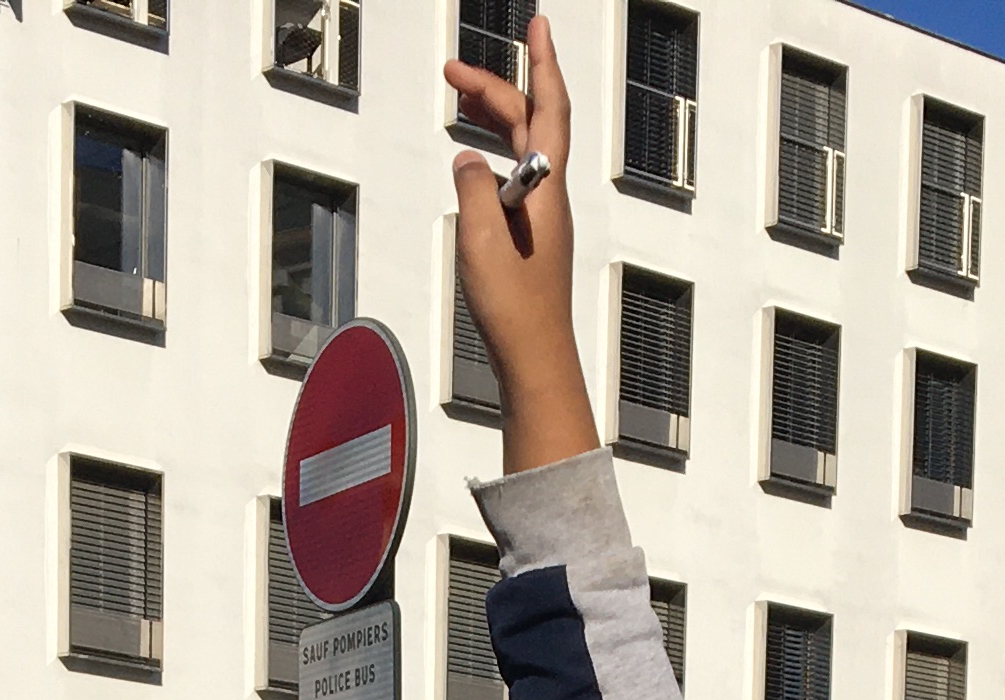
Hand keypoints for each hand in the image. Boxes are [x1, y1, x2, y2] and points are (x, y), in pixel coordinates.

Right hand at [445, 16, 591, 470]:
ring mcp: (543, 217)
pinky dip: (492, 157)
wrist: (537, 361)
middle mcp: (550, 198)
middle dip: (495, 88)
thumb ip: (473, 190)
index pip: (549, 109)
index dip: (542, 64)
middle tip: (454, 71)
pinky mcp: (533, 238)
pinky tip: (473, 164)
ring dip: (493, 118)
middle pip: (530, 125)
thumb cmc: (516, 312)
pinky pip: (514, 179)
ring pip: (523, 149)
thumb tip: (467, 160)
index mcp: (546, 190)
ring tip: (463, 99)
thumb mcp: (482, 242)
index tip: (537, 25)